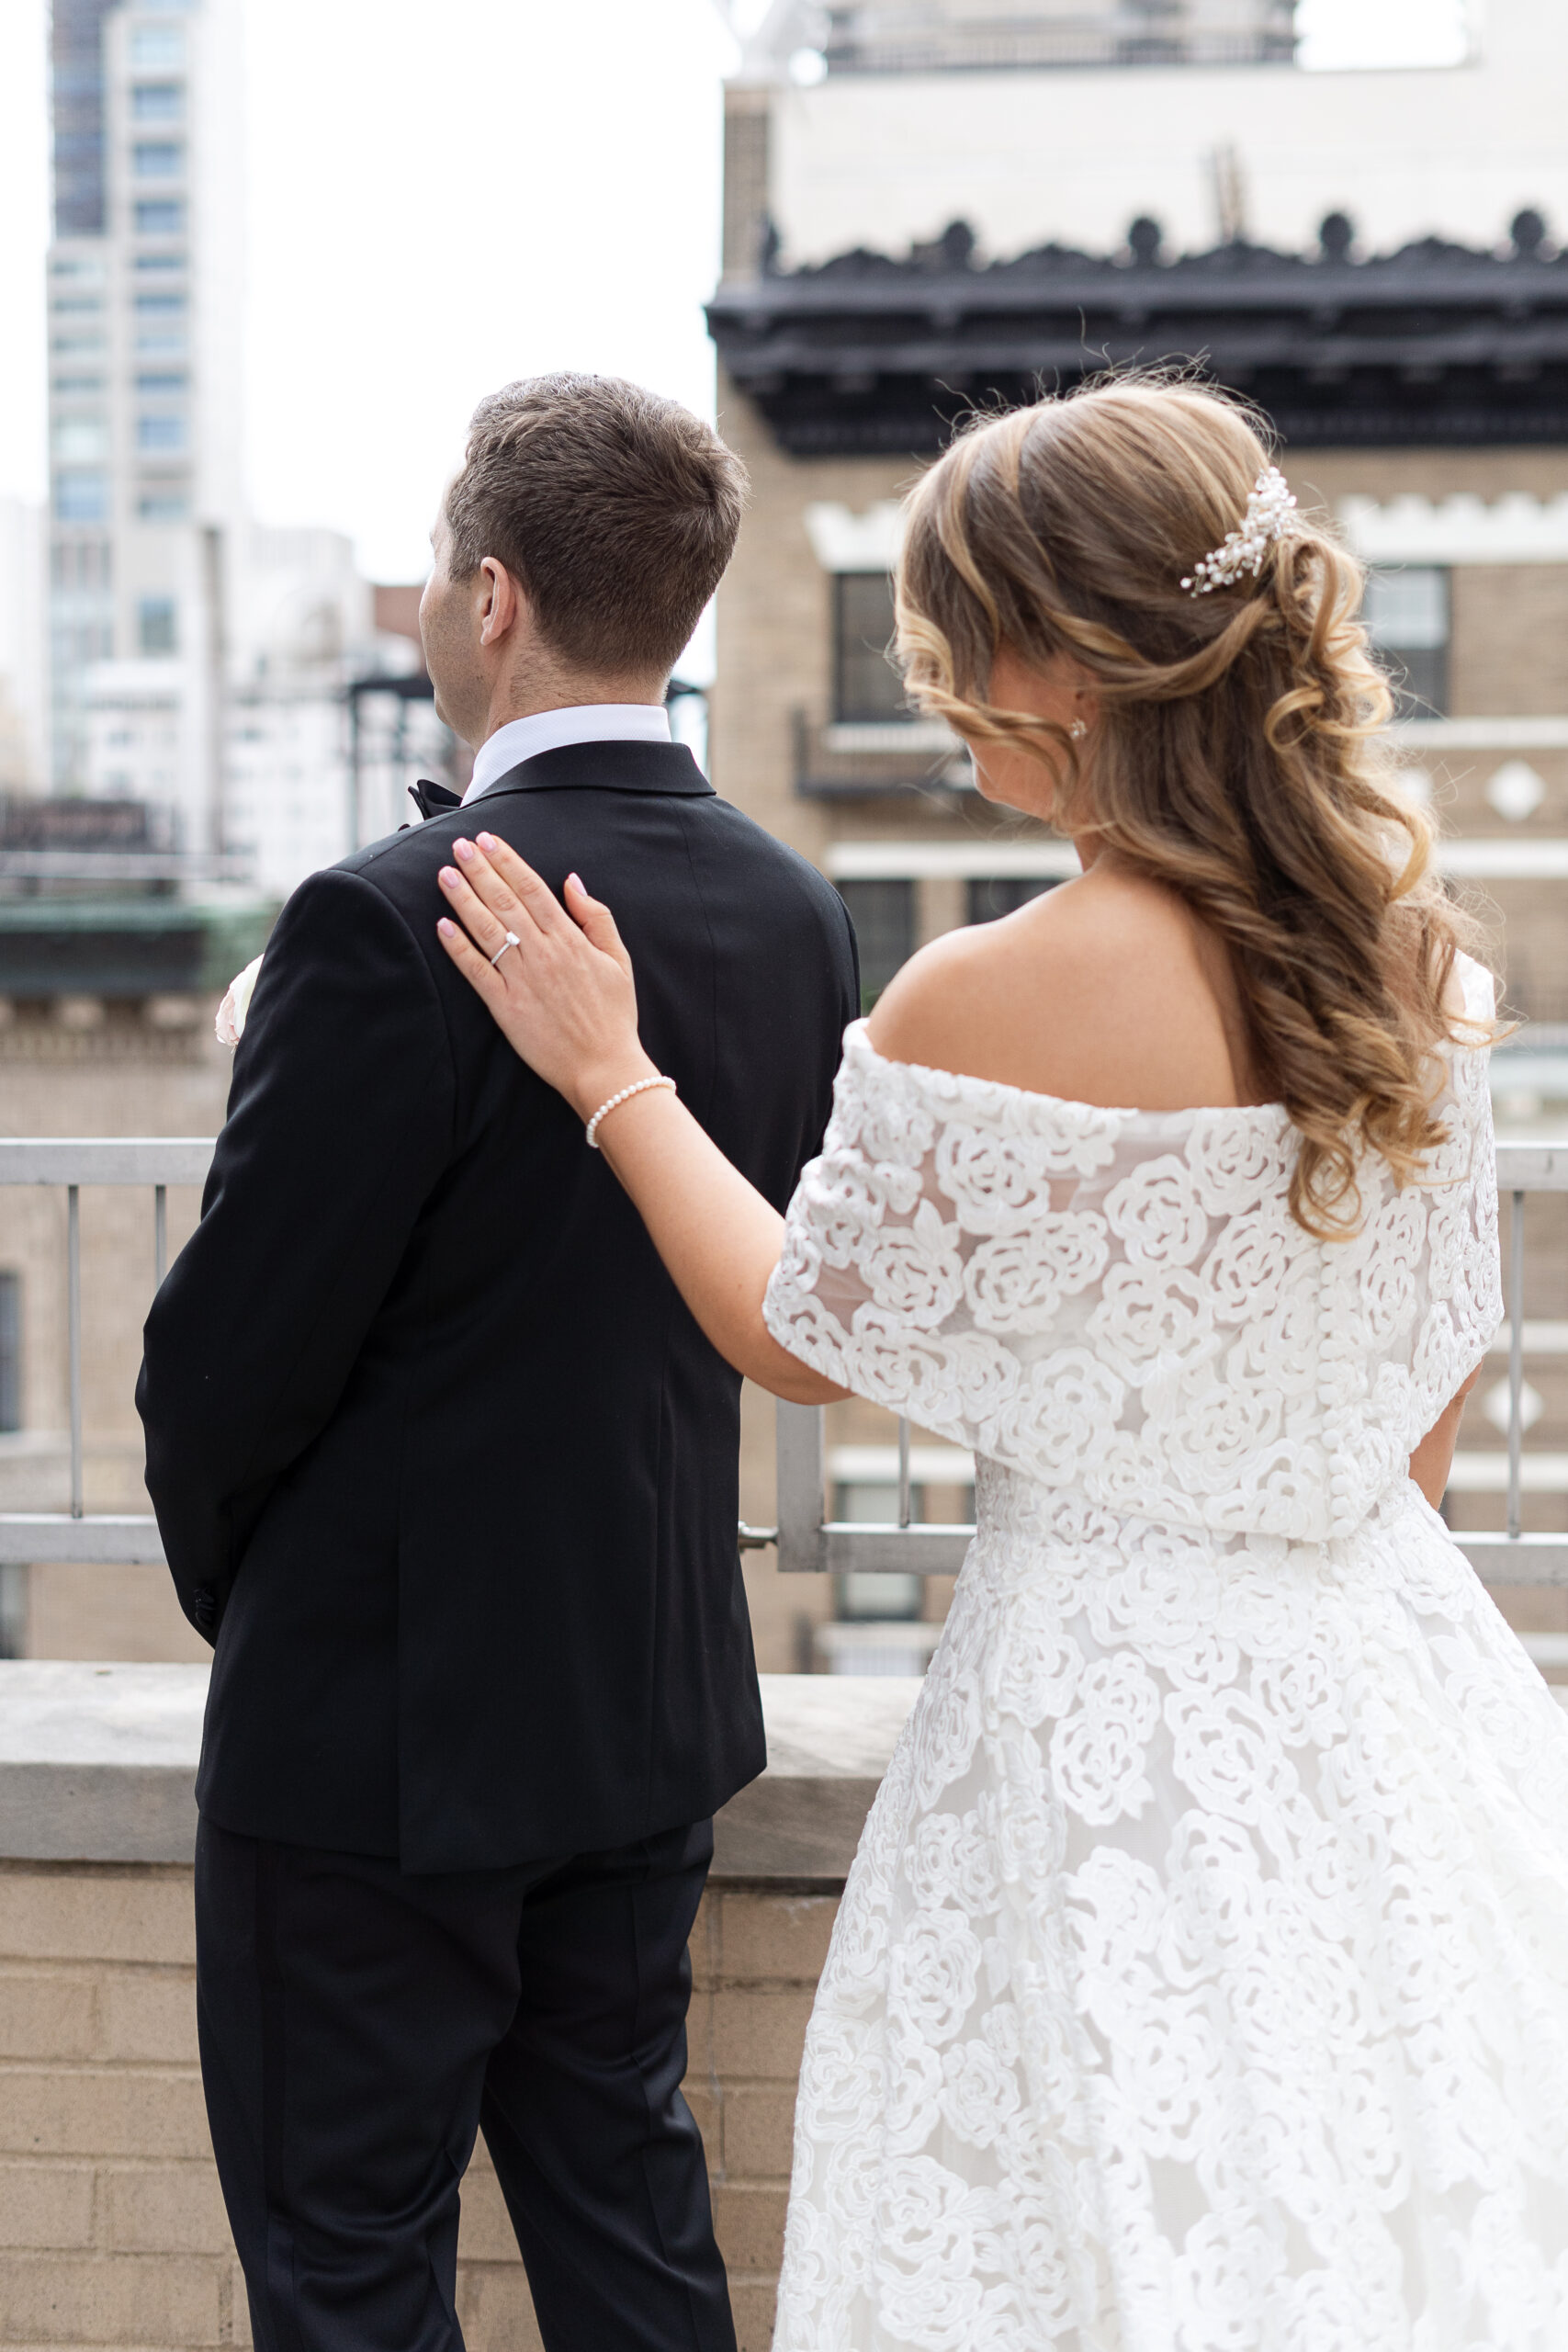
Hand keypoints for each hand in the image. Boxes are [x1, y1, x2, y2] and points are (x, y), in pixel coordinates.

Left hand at [437, 833, 653, 1120]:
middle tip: (458, 846)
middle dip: (479, 869)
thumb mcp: (619, 960)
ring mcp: (521, 979)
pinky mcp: (506, 1006)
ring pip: (487, 929)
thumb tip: (572, 882)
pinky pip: (477, 971)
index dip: (507, 861)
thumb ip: (596, 917)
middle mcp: (542, 953)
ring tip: (445, 874)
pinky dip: (458, 947)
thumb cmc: (614, 1016)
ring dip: (463, 899)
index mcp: (569, 939)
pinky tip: (443, 926)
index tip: (487, 840)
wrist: (604, 1067)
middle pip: (504, 901)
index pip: (532, 889)